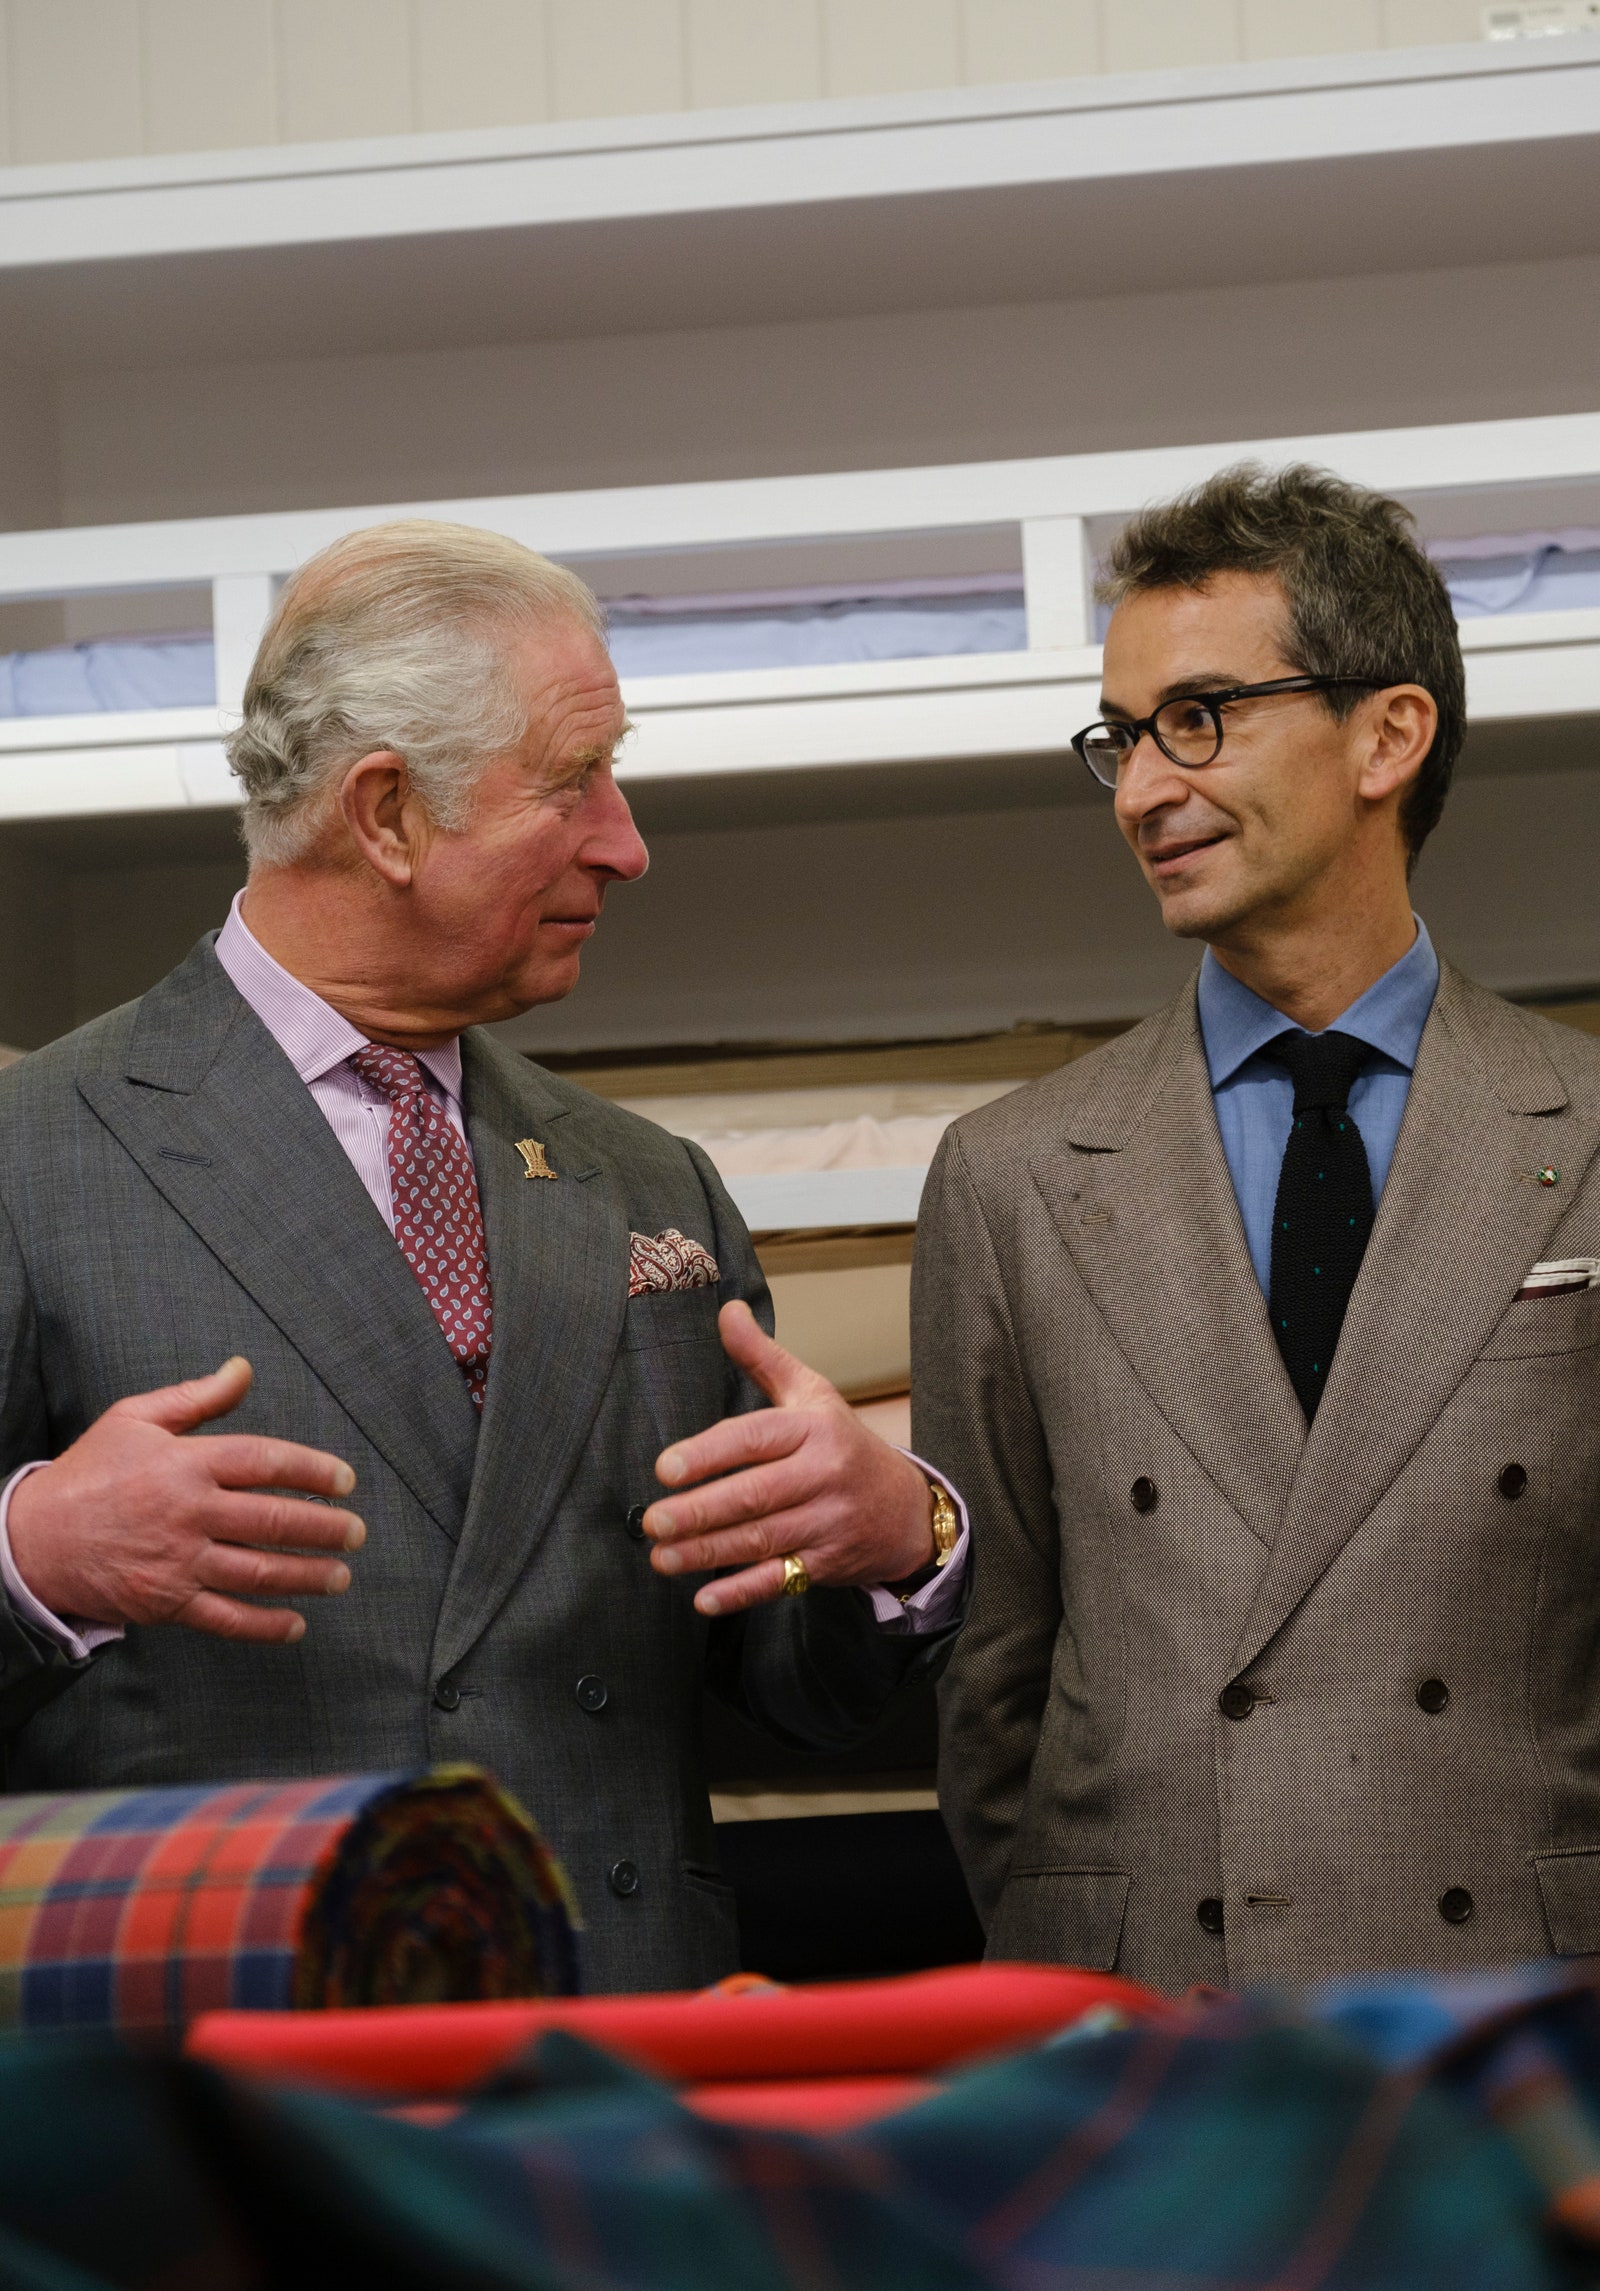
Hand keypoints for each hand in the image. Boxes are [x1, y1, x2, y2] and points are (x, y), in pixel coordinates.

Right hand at [7, 1357, 364, 1644]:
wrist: (33, 1539)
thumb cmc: (89, 1473)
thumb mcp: (135, 1419)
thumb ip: (196, 1397)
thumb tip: (243, 1369)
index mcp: (185, 1463)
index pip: (264, 1462)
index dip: (312, 1470)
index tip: (345, 1481)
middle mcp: (187, 1512)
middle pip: (271, 1519)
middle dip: (324, 1527)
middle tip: (356, 1532)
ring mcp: (178, 1561)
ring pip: (257, 1571)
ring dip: (307, 1575)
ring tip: (340, 1575)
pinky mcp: (166, 1603)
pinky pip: (225, 1618)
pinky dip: (264, 1625)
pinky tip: (296, 1624)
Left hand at [643, 1301, 933, 1616]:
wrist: (906, 1508)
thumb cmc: (843, 1444)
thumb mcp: (811, 1395)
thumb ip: (763, 1357)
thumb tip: (727, 1310)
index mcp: (814, 1428)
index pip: (755, 1438)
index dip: (709, 1453)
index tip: (665, 1469)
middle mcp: (824, 1475)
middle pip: (755, 1495)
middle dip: (700, 1511)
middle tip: (654, 1521)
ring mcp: (828, 1523)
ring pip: (762, 1539)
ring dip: (707, 1553)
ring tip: (662, 1557)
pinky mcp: (827, 1564)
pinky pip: (780, 1580)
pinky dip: (741, 1592)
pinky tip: (704, 1599)